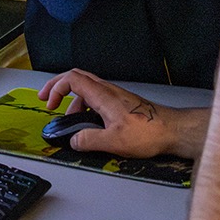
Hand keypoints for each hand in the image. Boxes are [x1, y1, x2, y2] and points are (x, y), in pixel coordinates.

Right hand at [37, 68, 196, 158]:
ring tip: (68, 118)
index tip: (49, 102)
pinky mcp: (121, 103)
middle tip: (47, 98)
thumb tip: (74, 140)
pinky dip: (85, 104)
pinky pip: (97, 97)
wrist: (172, 130)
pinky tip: (88, 122)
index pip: (72, 79)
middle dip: (58, 86)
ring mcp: (116, 96)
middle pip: (77, 77)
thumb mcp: (114, 142)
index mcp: (103, 95)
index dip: (55, 87)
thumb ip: (89, 141)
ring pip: (87, 87)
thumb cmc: (149, 132)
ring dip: (72, 99)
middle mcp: (108, 91)